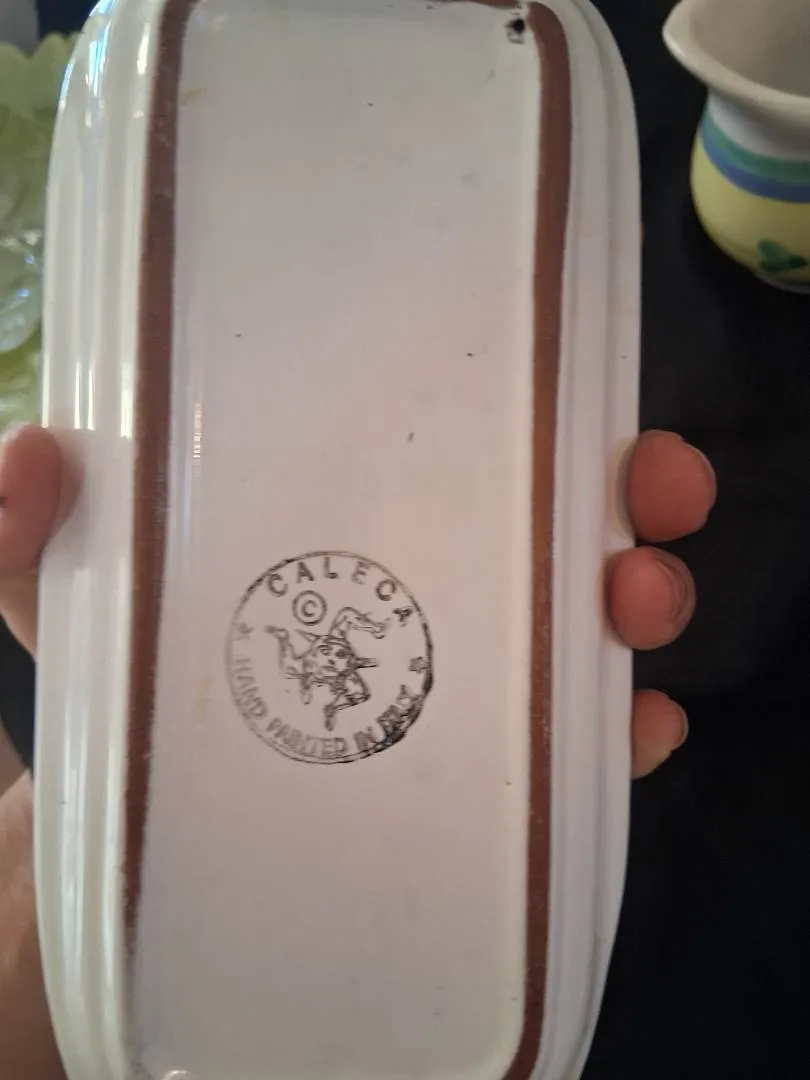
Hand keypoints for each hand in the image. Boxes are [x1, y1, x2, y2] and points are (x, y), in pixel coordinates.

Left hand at [0, 424, 713, 774]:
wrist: (141, 837)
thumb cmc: (116, 685)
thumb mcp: (55, 594)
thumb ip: (22, 533)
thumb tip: (35, 451)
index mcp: (353, 513)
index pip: (460, 438)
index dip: (540, 408)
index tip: (589, 394)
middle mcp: (425, 579)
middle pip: (554, 519)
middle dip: (628, 494)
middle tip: (655, 488)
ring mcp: (458, 678)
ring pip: (582, 621)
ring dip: (639, 601)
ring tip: (639, 602)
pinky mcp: (476, 777)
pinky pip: (569, 748)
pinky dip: (619, 737)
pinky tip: (638, 731)